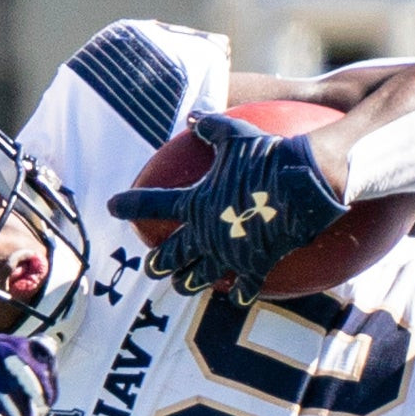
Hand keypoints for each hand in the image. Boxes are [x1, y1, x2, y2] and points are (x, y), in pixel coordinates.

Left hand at [106, 111, 348, 296]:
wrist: (302, 184)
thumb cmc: (267, 156)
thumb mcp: (235, 134)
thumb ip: (210, 127)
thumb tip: (193, 117)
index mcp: (195, 201)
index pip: (152, 204)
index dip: (130, 205)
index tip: (112, 207)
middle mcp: (206, 233)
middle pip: (173, 254)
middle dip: (158, 262)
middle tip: (149, 268)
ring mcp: (230, 253)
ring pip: (200, 276)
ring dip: (187, 282)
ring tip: (181, 287)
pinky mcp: (256, 265)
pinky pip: (245, 287)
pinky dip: (240, 293)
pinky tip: (237, 298)